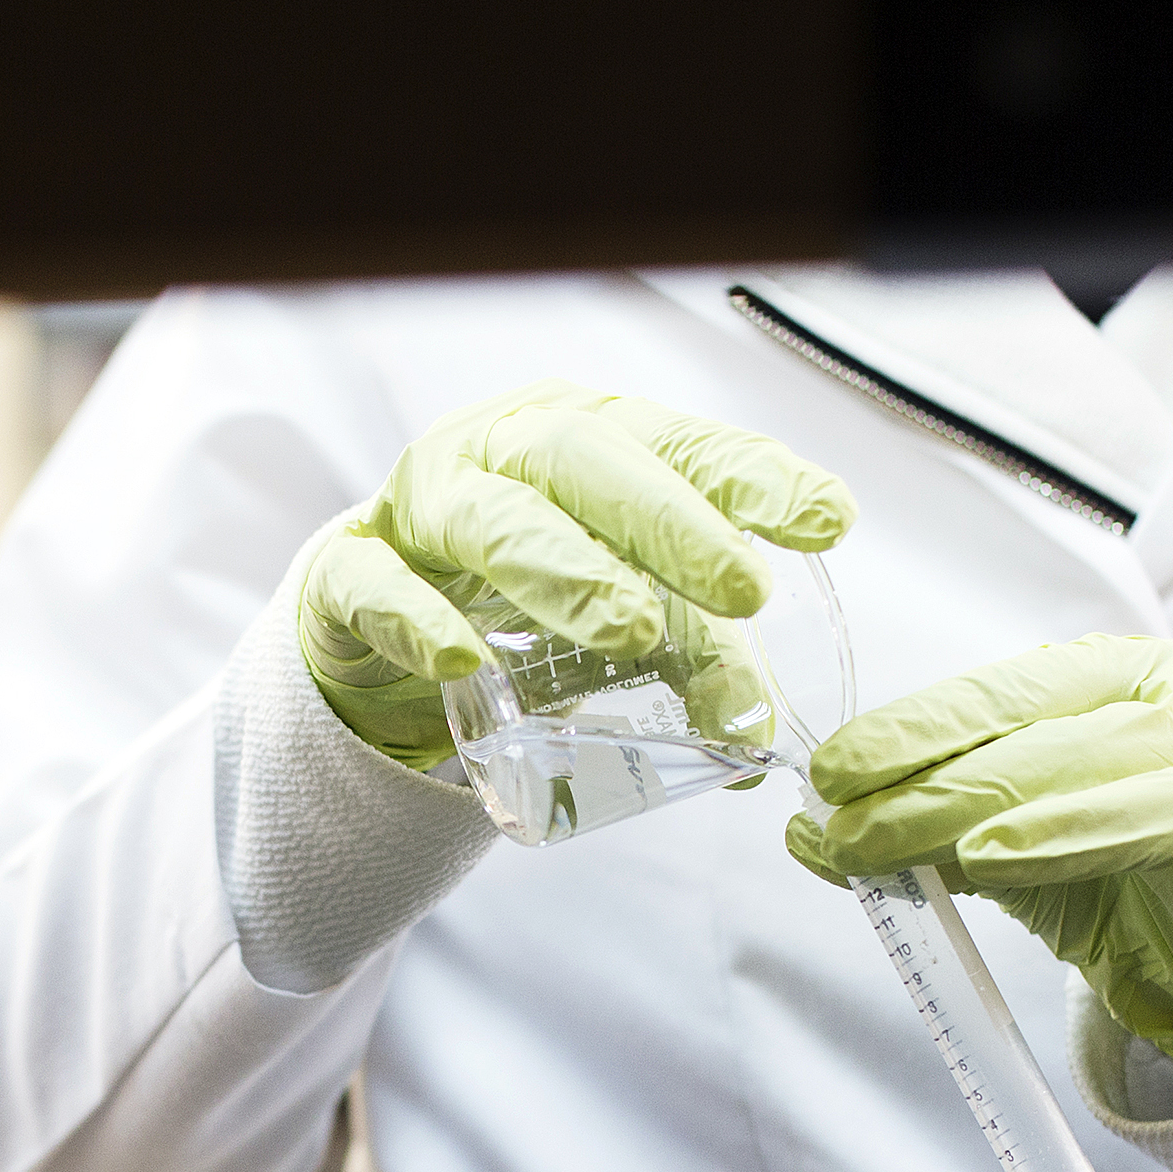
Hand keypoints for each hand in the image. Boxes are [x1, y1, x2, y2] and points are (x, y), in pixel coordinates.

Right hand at [297, 379, 852, 764]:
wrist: (374, 624)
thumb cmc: (515, 595)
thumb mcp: (618, 616)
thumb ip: (691, 657)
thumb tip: (756, 733)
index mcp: (590, 438)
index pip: (680, 443)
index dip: (752, 475)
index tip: (825, 520)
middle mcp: (505, 449)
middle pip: (588, 461)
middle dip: (671, 523)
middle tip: (742, 589)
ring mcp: (421, 505)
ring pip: (491, 516)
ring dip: (566, 569)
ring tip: (632, 630)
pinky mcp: (347, 573)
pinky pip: (376, 586)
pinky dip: (419, 619)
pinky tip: (462, 659)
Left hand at [787, 636, 1172, 1069]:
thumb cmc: (1111, 875)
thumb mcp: (1001, 849)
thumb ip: (919, 834)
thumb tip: (806, 831)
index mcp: (1117, 681)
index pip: (1006, 695)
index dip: (917, 731)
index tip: (832, 774)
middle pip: (1065, 745)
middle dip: (950, 791)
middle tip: (858, 834)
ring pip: (1162, 799)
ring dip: (1070, 827)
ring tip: (981, 857)